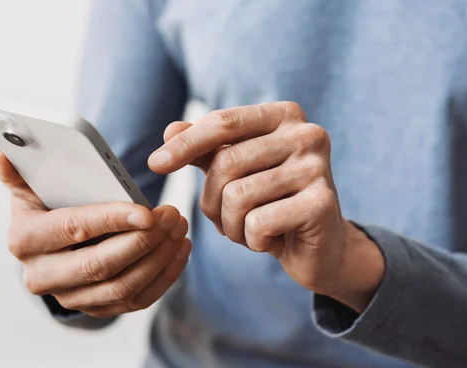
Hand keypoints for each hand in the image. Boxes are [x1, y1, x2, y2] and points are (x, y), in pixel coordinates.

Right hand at [0, 149, 191, 317]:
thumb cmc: (44, 204)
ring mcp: (68, 297)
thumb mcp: (28, 186)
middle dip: (141, 242)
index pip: (73, 230)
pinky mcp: (94, 309)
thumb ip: (16, 171)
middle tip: (171, 216)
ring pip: (121, 287)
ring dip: (157, 258)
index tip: (146, 210)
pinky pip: (134, 300)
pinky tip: (178, 250)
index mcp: (24, 240)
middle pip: (98, 266)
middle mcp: (40, 275)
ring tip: (178, 228)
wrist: (49, 244)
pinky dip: (162, 277)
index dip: (111, 220)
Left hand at [147, 102, 383, 311]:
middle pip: (226, 162)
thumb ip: (204, 148)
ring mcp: (318, 168)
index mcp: (284, 115)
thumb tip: (170, 130)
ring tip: (247, 229)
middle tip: (223, 219)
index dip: (184, 144)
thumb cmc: (268, 201)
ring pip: (238, 196)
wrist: (316, 247)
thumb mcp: (233, 170)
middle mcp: (307, 134)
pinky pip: (258, 223)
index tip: (155, 164)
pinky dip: (251, 239)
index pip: (223, 122)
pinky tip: (268, 240)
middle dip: (211, 200)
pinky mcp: (322, 204)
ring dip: (230, 225)